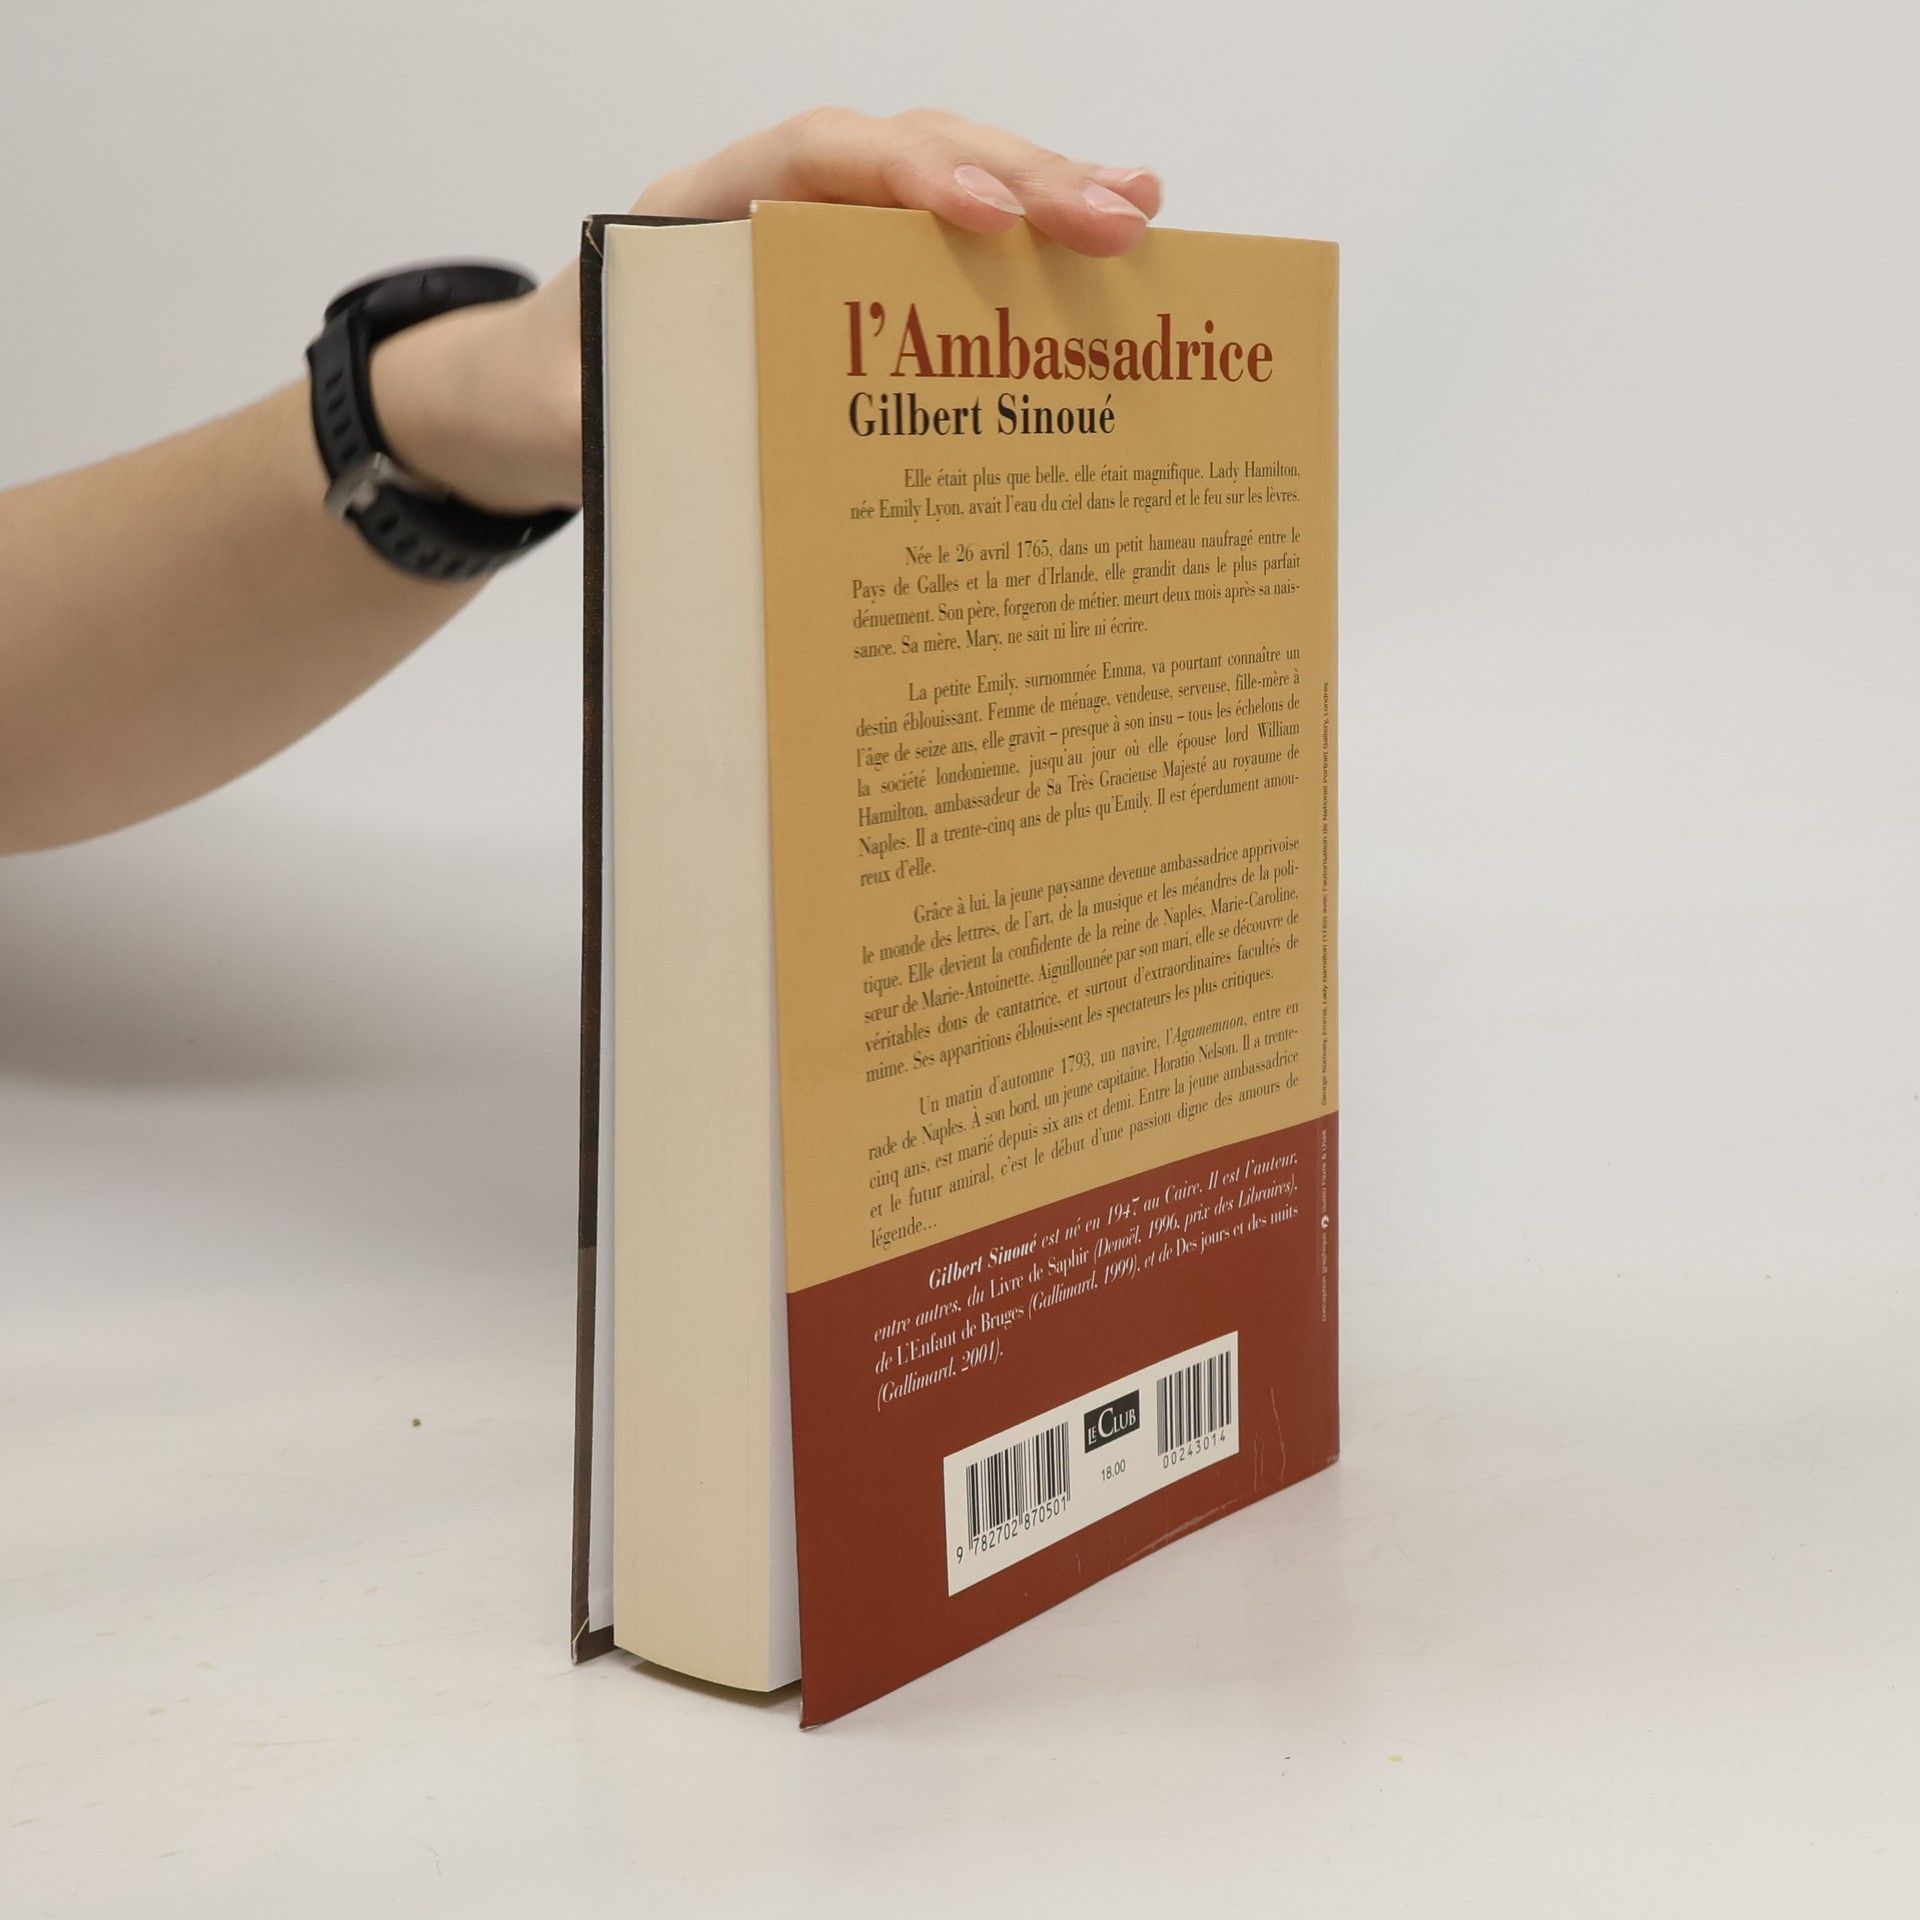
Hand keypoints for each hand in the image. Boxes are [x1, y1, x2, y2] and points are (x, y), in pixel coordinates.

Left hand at [371, 109, 1162, 515]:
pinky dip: (1023, 252)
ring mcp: (819, 238)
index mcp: (696, 209)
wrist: (534, 397)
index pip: (815, 160)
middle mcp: (770, 203)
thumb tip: (700, 456)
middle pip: (907, 157)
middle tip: (1118, 220)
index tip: (989, 217)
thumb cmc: (560, 391)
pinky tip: (1102, 256)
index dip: (906, 177)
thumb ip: (622, 422)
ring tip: (1141, 213)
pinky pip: (944, 254)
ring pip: (944, 189)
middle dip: (1019, 179)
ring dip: (1045, 196)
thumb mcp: (572, 414)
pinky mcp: (852, 286)